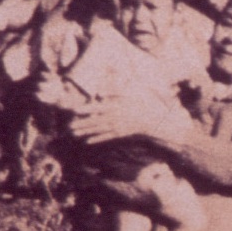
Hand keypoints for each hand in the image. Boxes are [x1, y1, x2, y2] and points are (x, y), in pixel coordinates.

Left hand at [68, 94, 191, 144]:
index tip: (75, 110)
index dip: (87, 109)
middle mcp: (119, 116)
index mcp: (120, 104)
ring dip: (87, 132)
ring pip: (101, 129)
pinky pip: (109, 136)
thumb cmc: (148, 103)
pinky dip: (99, 139)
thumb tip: (100, 91)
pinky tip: (89, 141)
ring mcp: (121, 125)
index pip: (100, 106)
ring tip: (75, 134)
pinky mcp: (124, 133)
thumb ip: (116, 89)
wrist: (161, 120)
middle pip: (97, 120)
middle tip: (69, 128)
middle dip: (83, 124)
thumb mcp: (134, 90)